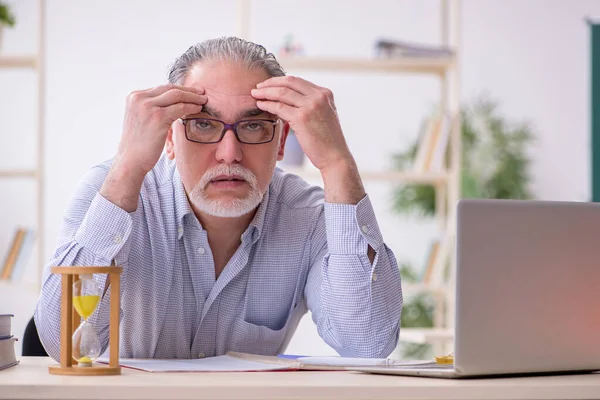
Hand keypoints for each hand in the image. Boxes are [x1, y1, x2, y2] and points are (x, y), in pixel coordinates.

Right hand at [100, 84, 206, 211]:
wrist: (130, 161)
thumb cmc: (138, 144)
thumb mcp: (140, 119)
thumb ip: (150, 108)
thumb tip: (169, 103)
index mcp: (134, 97)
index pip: (161, 88)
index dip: (178, 89)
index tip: (191, 91)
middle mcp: (139, 98)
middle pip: (169, 88)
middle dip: (188, 90)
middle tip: (202, 92)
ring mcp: (148, 106)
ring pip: (177, 95)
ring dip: (193, 97)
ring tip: (203, 100)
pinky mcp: (158, 117)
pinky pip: (180, 108)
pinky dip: (192, 107)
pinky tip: (198, 110)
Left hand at [251, 76, 351, 171]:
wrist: (335, 157)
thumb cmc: (327, 141)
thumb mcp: (323, 115)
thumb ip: (311, 104)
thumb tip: (290, 99)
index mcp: (325, 93)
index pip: (297, 81)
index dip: (280, 81)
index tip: (268, 84)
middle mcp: (319, 96)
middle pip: (289, 82)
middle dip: (270, 83)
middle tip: (258, 87)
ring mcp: (311, 106)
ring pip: (282, 93)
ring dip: (265, 92)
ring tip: (254, 94)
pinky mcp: (302, 118)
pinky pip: (279, 107)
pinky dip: (267, 104)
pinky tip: (260, 105)